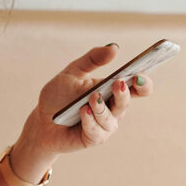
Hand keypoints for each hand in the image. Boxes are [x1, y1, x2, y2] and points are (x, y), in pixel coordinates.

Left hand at [12, 44, 154, 172]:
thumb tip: (114, 47)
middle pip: (127, 101)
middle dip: (123, 93)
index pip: (137, 88)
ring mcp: (105, 125)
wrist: (41, 121)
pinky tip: (83, 111)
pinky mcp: (94, 138)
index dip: (144, 83)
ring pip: (112, 118)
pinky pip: (97, 130)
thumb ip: (92, 59)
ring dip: (101, 107)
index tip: (140, 74)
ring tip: (92, 98)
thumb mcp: (73, 72)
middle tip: (117, 83)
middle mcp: (113, 108)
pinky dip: (90, 120)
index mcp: (112, 90)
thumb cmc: (59, 96)